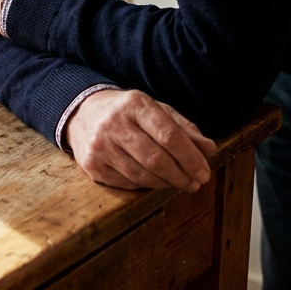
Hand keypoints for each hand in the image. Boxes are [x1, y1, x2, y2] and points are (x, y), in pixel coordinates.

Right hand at [65, 88, 215, 192]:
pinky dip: (145, 185)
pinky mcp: (91, 164)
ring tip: (178, 183)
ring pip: (142, 175)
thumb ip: (183, 128)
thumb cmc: (126, 112)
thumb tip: (208, 150)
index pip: (169, 135)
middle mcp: (114, 123)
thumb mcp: (155, 110)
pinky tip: (153, 179)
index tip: (204, 172)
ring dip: (166, 183)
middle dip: (181, 175)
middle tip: (195, 183)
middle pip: (156, 159)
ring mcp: (100, 145)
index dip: (190, 158)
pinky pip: (127, 183)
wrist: (81, 112)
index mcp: (134, 104)